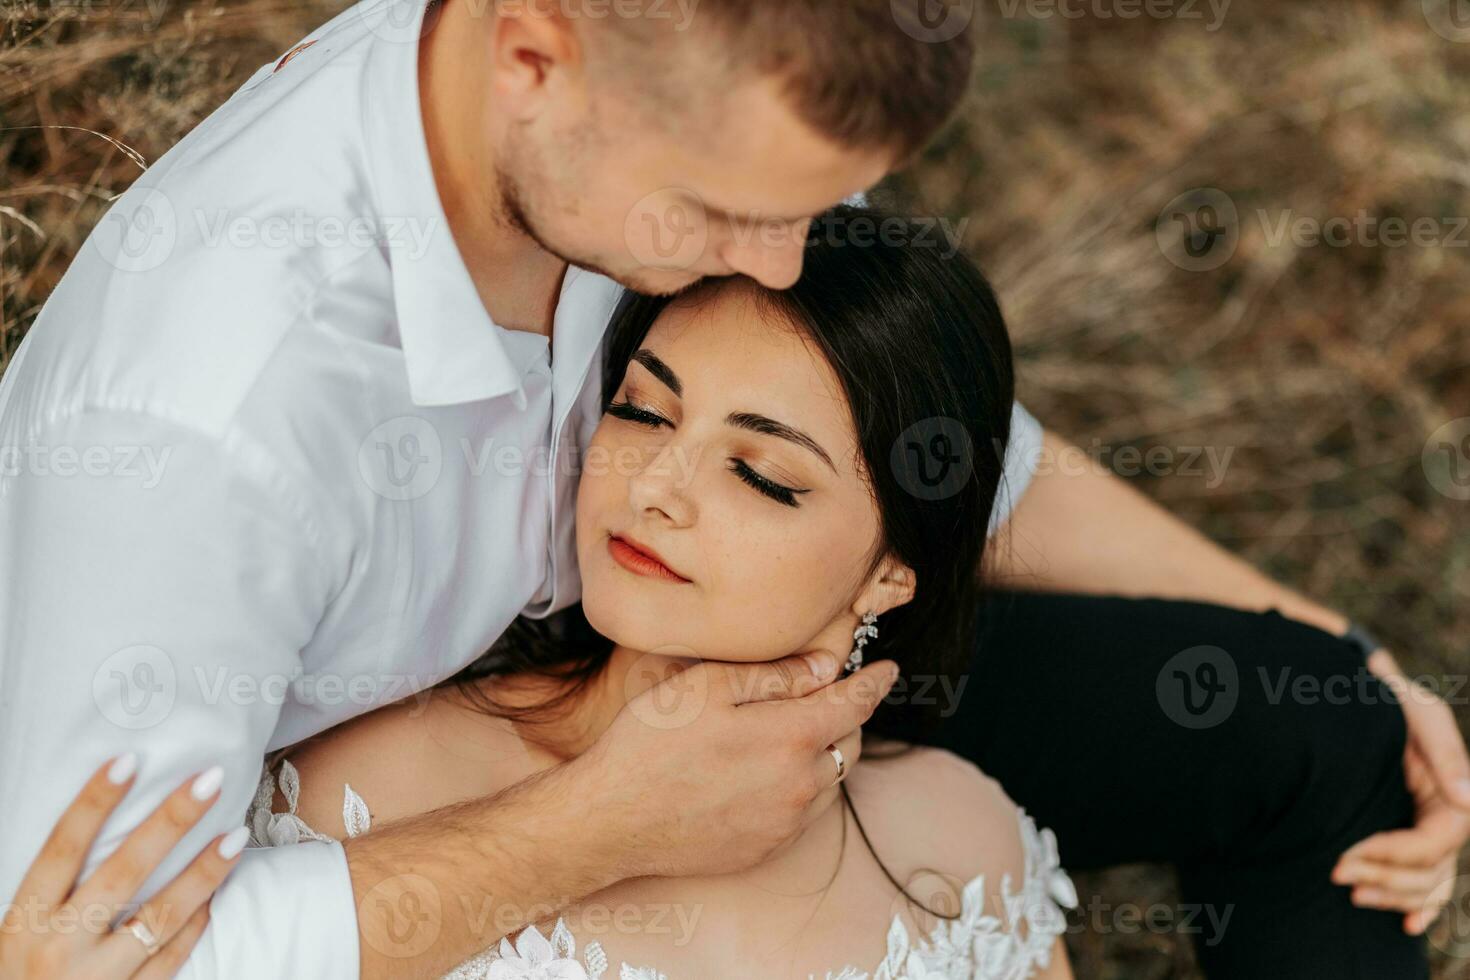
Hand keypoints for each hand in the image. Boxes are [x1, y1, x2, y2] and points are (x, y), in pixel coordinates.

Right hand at [0, 756, 249, 977]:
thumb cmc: (21, 977)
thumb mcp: (17, 935)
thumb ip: (52, 894)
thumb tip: (99, 825)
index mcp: (25, 922)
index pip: (62, 849)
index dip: (93, 803)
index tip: (129, 760)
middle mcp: (59, 946)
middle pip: (124, 872)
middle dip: (170, 822)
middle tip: (209, 781)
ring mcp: (97, 977)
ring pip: (161, 916)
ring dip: (203, 873)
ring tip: (236, 835)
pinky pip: (170, 958)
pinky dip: (195, 924)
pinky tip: (217, 893)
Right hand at [573, 650, 898, 880]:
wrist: (611, 818)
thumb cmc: (651, 743)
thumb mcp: (707, 687)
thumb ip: (774, 676)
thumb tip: (824, 668)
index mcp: (791, 737)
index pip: (855, 704)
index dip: (875, 682)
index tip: (888, 670)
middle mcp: (799, 786)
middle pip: (849, 743)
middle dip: (845, 715)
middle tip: (823, 695)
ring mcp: (785, 824)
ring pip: (830, 781)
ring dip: (823, 754)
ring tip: (789, 733)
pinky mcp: (766, 849)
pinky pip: (803, 813)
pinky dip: (800, 787)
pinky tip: (764, 773)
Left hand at [1333, 650, 1469, 933]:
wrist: (1359, 696)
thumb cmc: (1387, 700)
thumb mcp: (1416, 713)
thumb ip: (1443, 752)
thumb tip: (1469, 800)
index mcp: (1454, 792)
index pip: (1435, 843)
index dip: (1395, 855)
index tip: (1349, 853)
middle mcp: (1448, 816)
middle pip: (1430, 870)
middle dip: (1385, 877)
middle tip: (1336, 872)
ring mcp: (1431, 829)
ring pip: (1428, 883)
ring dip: (1393, 895)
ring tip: (1351, 892)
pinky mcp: (1412, 835)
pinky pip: (1430, 883)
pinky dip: (1421, 906)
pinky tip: (1408, 925)